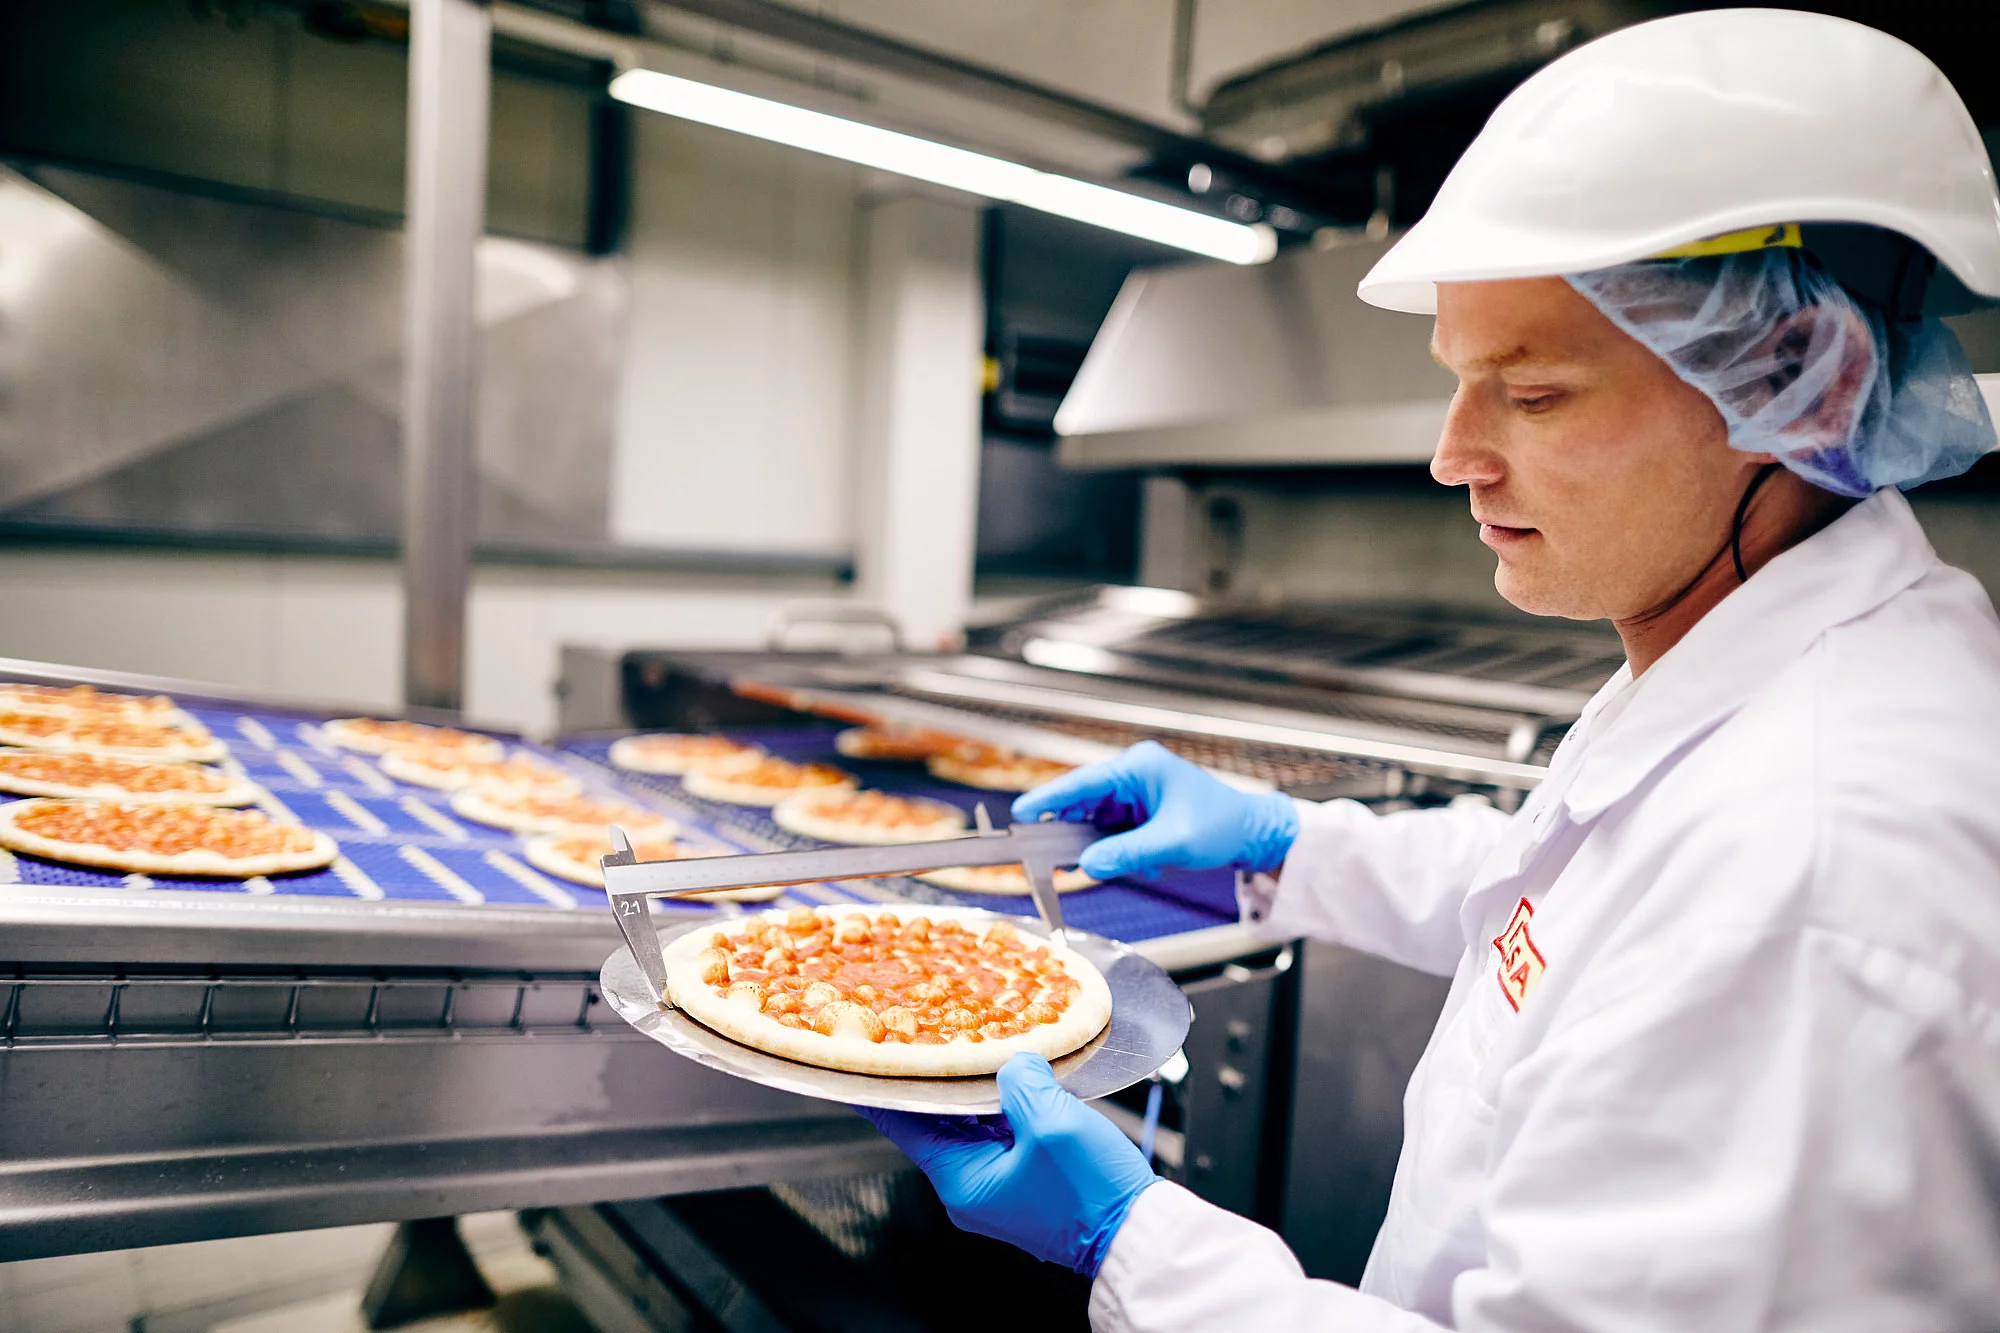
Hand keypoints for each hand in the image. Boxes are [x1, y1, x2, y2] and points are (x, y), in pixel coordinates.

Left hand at [856, 1053, 1158, 1275]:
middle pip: (937, 1118)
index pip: (905, 1123)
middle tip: (918, 1028)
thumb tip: (1014, 1061)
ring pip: (970, 1122)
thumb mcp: (1052, 1124)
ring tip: (963, 1038)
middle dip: (933, 1074)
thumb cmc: (1093, 1193)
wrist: (1138, 1232)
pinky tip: (1011, 1071)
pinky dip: (1001, 1100)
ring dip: (972, 1084)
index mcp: (962, 1179)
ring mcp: (999, 1182)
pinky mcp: (1026, 1176)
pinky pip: (1000, 1130)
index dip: (886, 1083)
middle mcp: (972, 1185)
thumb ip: (1020, 1082)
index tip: (863, 1052)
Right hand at [1012, 740, 1298, 879]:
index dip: (1048, 799)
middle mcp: (1133, 774)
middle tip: (1052, 858)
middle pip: (1084, 802)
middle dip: (1075, 832)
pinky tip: (1145, 863)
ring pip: (1097, 820)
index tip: (1020, 813)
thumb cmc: (1221, 825)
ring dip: (1104, 846)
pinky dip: (1121, 850)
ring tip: (1118, 863)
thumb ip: (1127, 853)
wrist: (1252, 833)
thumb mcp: (1173, 842)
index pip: (1082, 782)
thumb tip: (1087, 865)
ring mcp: (1137, 793)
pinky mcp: (1141, 811)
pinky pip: (1114, 831)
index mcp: (1139, 767)